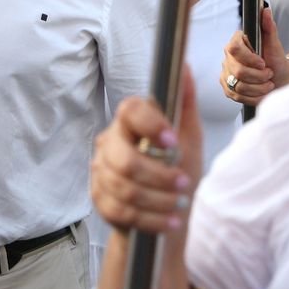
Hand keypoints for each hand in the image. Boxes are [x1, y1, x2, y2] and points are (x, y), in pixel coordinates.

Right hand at [92, 86, 201, 235]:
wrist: (167, 214)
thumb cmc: (178, 170)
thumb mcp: (189, 138)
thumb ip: (186, 104)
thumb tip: (186, 67)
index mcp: (131, 123)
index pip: (130, 111)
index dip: (150, 125)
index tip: (172, 142)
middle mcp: (110, 143)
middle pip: (123, 159)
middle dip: (159, 176)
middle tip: (184, 184)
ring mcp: (100, 172)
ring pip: (124, 188)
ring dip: (159, 200)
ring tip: (180, 205)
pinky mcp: (99, 198)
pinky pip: (121, 210)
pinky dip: (150, 218)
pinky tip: (169, 220)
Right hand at [221, 7, 288, 104]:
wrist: (279, 78)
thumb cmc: (275, 60)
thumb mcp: (275, 44)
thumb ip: (269, 27)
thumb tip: (265, 10)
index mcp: (236, 42)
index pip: (233, 48)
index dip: (250, 58)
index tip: (263, 63)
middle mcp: (228, 57)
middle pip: (238, 70)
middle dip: (259, 76)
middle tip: (269, 74)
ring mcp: (226, 73)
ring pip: (239, 85)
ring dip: (259, 88)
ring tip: (268, 84)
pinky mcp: (227, 88)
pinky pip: (238, 96)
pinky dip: (254, 96)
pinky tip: (262, 92)